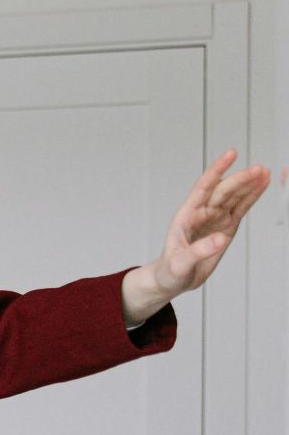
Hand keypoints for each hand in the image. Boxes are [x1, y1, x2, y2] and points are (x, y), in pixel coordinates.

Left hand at [122, 151, 273, 325]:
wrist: (173, 280)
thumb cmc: (170, 270)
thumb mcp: (180, 264)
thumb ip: (199, 251)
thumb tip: (220, 239)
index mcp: (186, 216)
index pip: (203, 188)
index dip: (216, 170)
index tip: (230, 154)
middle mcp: (201, 213)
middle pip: (223, 191)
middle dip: (240, 179)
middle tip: (258, 169)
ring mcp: (214, 219)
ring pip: (234, 197)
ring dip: (249, 185)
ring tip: (264, 172)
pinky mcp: (225, 227)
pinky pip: (240, 209)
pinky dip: (251, 197)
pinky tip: (261, 186)